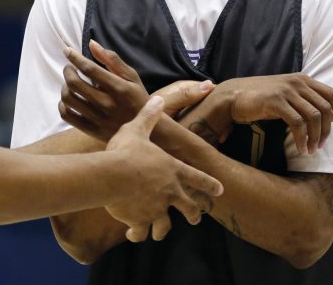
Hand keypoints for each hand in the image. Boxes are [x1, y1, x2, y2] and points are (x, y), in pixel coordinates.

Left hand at [59, 39, 213, 141]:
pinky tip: (69, 99)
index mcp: (118, 88)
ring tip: (71, 83)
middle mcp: (106, 103)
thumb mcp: (131, 76)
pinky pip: (67, 115)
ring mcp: (98, 118)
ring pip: (68, 98)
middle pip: (74, 83)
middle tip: (70, 67)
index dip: (74, 57)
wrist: (145, 129)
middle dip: (68, 70)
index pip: (89, 69)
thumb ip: (111, 59)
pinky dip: (63, 104)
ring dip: (64, 86)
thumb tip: (91, 44)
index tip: (67, 50)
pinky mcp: (91, 129)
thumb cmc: (137, 97)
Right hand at [105, 95, 223, 241]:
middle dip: (193, 214)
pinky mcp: (140, 220)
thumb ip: (149, 116)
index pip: (198, 178)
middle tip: (195, 218)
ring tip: (160, 233)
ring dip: (163, 229)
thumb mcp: (137, 129)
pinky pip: (140, 232)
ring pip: (166, 226)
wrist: (112, 175)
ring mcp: (156, 209)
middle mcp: (169, 192)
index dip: (210, 184)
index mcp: (172, 170)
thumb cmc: (126, 150)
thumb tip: (158, 99)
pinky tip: (132, 234)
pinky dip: (137, 233)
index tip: (220, 190)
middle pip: (189, 208)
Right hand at [178, 74, 332, 153]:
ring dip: (315, 137)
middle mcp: (297, 82)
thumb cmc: (260, 98)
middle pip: (326, 108)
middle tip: (321, 145)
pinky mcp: (276, 101)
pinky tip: (301, 148)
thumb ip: (304, 100)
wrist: (233, 96)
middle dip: (327, 130)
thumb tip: (326, 117)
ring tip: (310, 149)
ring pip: (314, 116)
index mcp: (302, 79)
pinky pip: (298, 122)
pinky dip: (303, 138)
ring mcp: (286, 90)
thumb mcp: (286, 95)